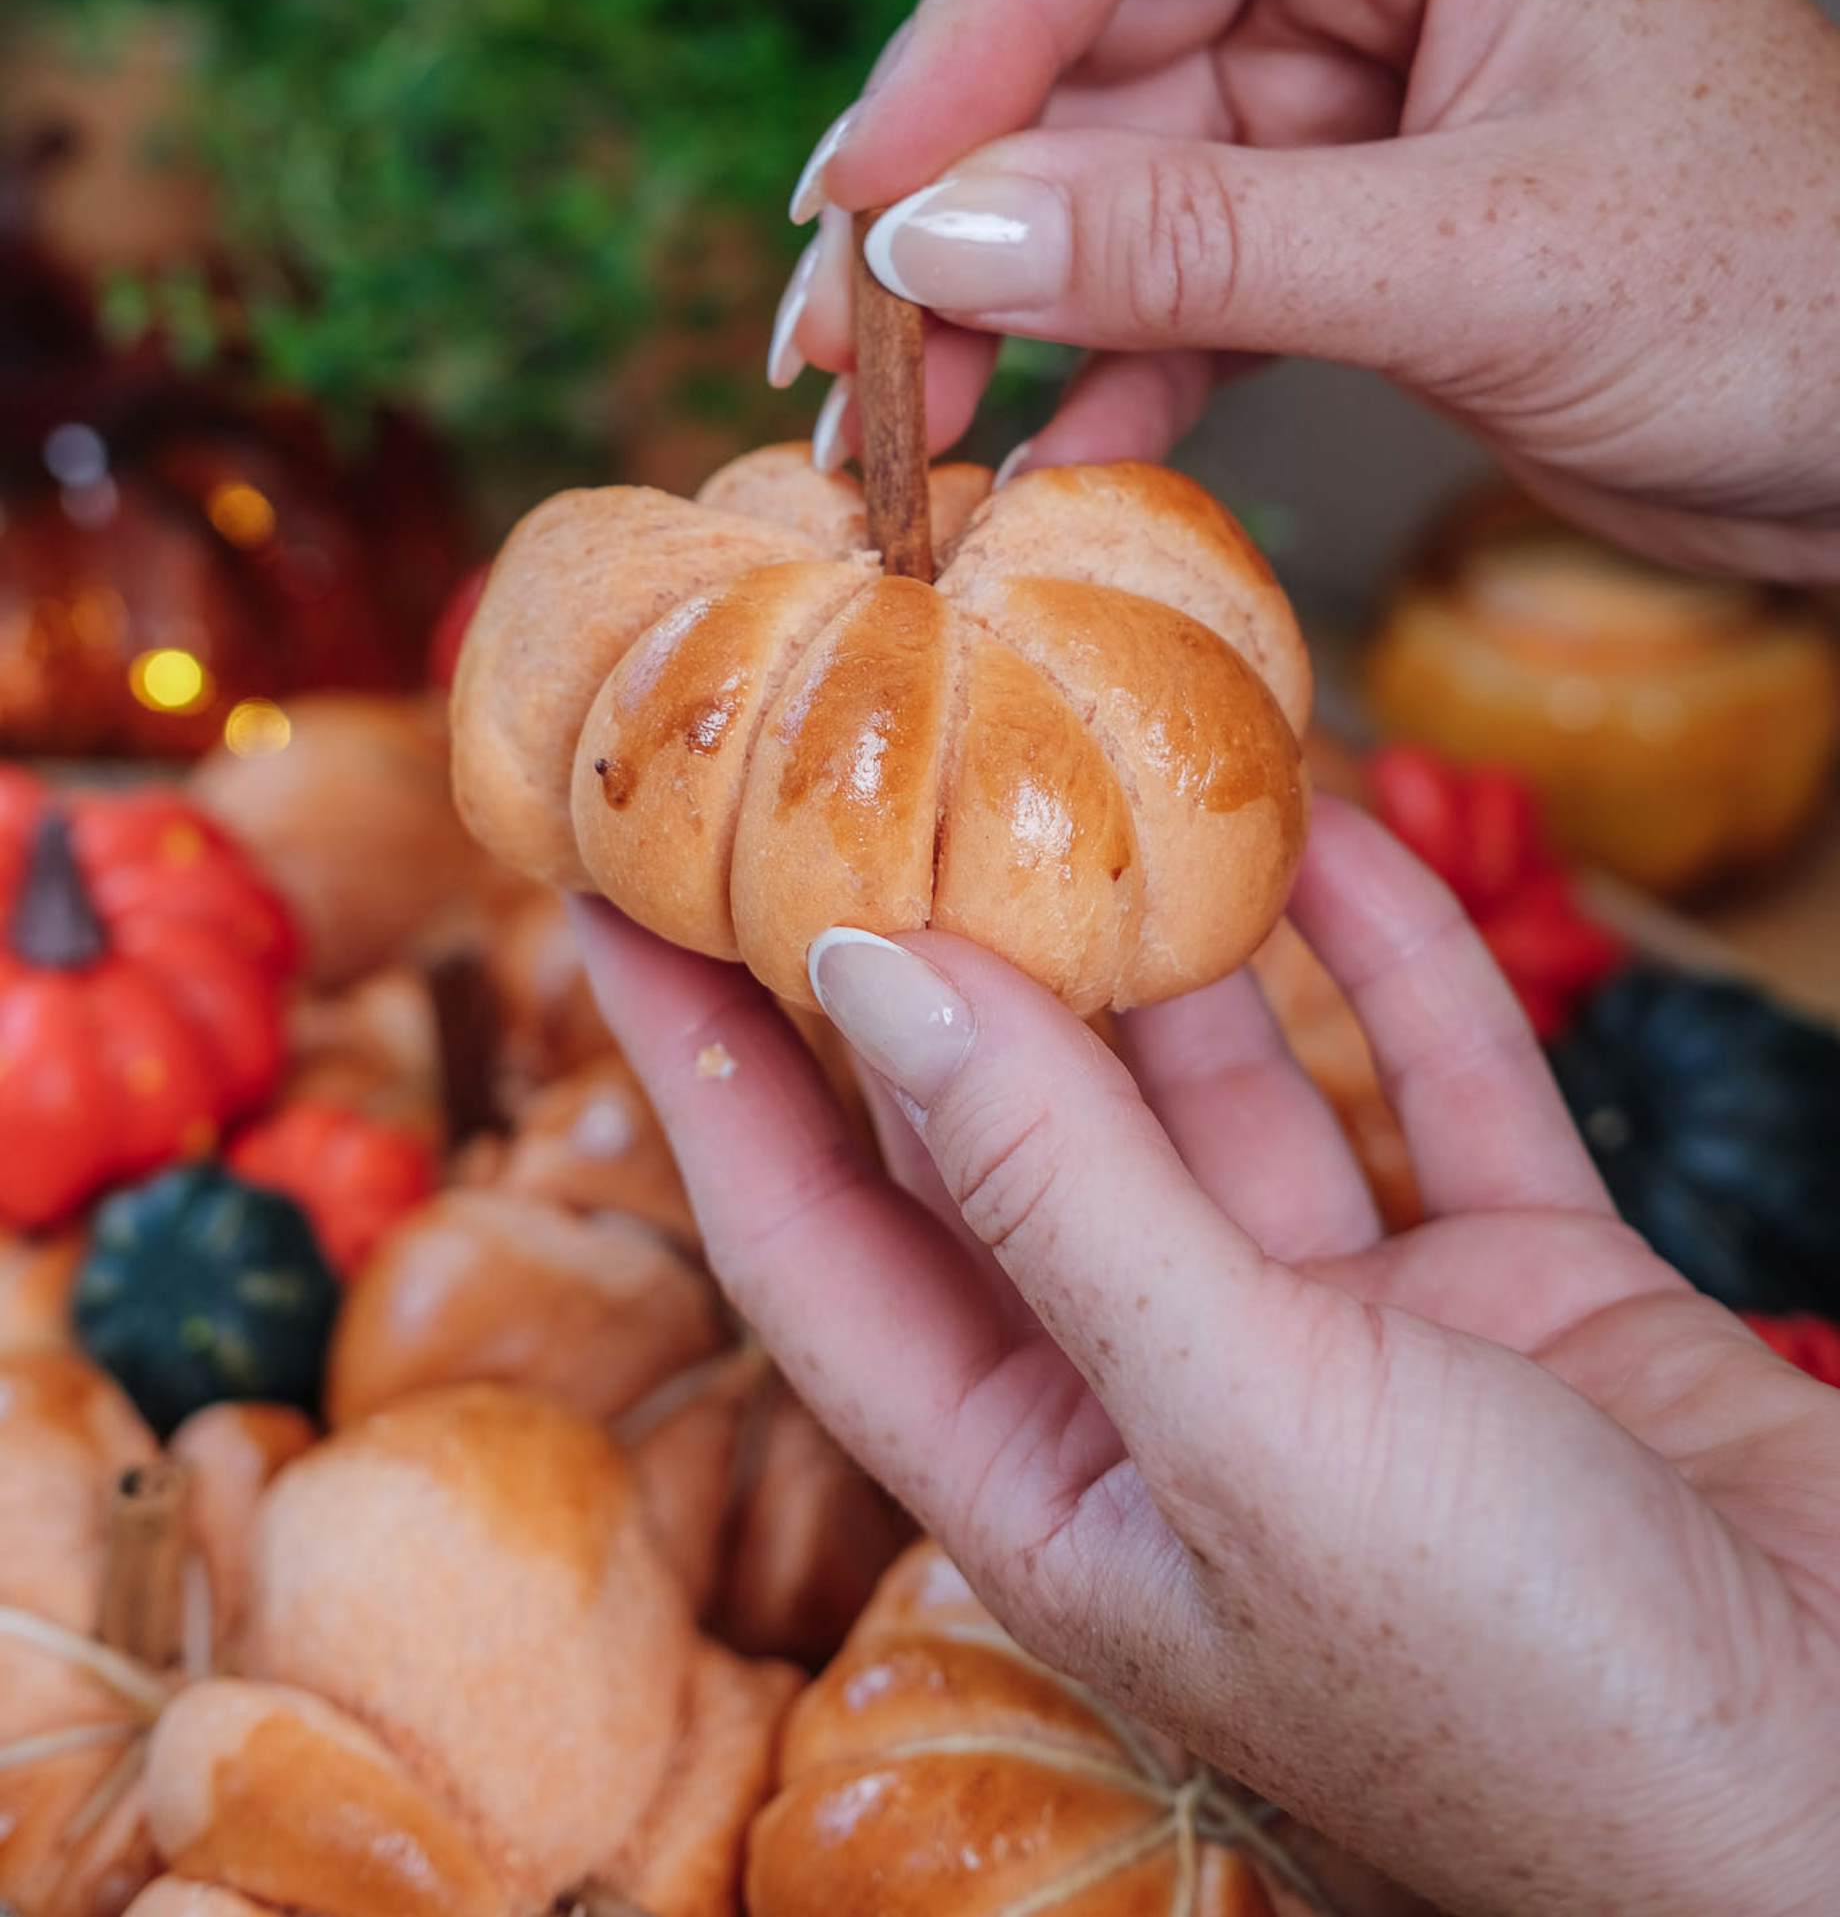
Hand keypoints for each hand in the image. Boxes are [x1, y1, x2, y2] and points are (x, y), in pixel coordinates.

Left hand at [575, 800, 1839, 1916]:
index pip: (816, 1240)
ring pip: (1226, 1086)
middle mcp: (1181, 1393)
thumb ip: (1056, 1190)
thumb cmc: (1527, 1696)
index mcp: (1055, 1480)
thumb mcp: (1249, 1425)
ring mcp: (1358, 1337)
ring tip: (1093, 741)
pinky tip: (1335, 821)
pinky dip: (1390, 956)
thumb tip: (866, 970)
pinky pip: (1430, 1078)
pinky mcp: (1522, 1286)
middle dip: (934, 953)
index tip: (624, 897)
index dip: (706, 1069)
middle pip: (1011, 1133)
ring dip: (1174, 926)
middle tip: (851, 759)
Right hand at [769, 0, 1839, 582]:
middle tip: (835, 351)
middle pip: (1067, 23)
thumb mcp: (1485, 261)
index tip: (870, 198)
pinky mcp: (1339, 209)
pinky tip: (1040, 463)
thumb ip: (1202, 246)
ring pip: (1097, 164)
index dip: (960, 27)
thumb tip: (938, 238)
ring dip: (996, 302)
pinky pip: (1171, 269)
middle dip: (950, 191)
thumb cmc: (1790, 290)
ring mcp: (1341, 74)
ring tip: (898, 437)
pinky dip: (1104, 362)